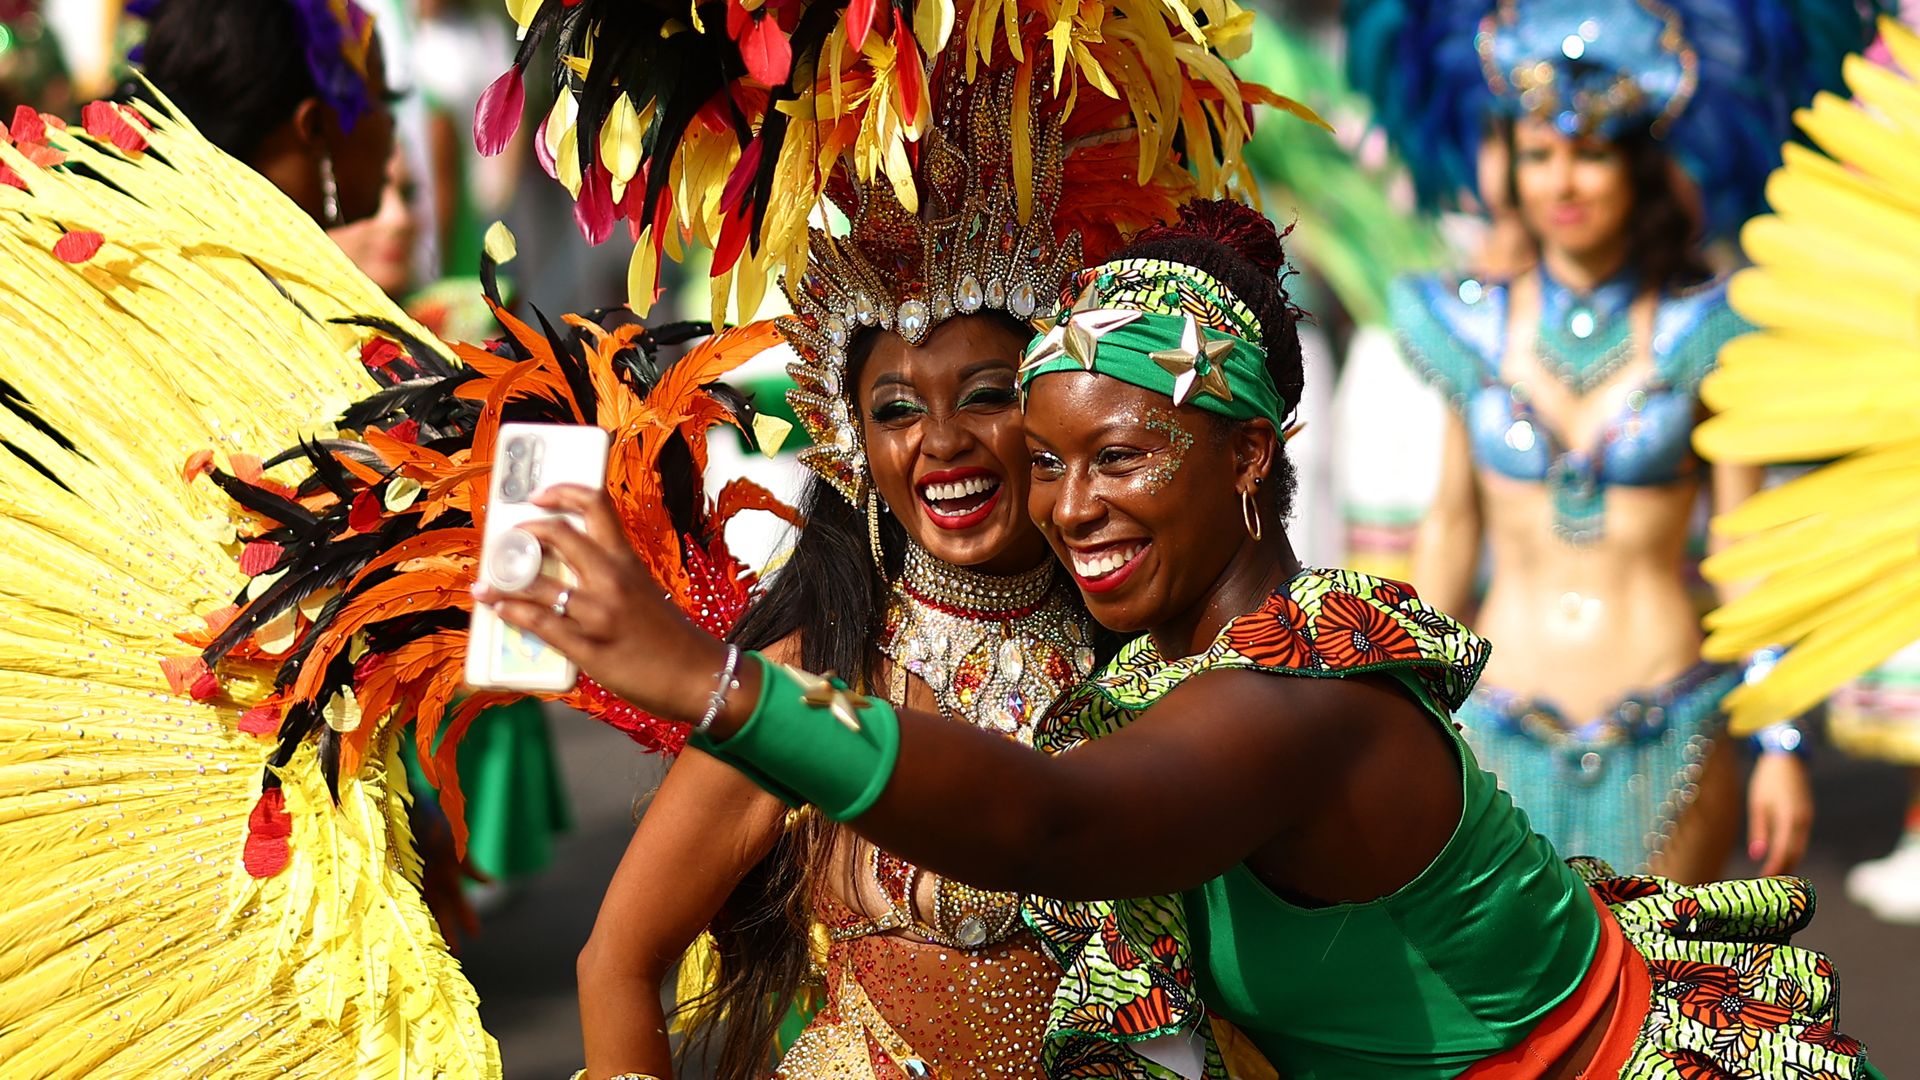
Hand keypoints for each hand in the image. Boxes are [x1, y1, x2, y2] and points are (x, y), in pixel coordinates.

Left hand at [471, 484, 727, 721]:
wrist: (697, 675)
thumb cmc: (669, 637)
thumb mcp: (643, 592)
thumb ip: (609, 578)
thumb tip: (561, 575)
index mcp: (627, 561)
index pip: (597, 505)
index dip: (562, 492)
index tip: (538, 495)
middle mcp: (613, 579)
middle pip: (560, 535)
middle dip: (525, 533)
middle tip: (508, 541)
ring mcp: (600, 614)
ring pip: (539, 585)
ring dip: (503, 582)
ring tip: (485, 584)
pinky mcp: (591, 648)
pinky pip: (542, 625)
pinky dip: (514, 614)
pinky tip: (499, 609)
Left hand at [1747, 751, 1812, 875]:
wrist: (1787, 760)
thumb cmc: (1767, 781)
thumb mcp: (1758, 805)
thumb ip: (1759, 831)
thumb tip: (1757, 856)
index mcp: (1789, 818)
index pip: (1783, 851)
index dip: (1774, 868)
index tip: (1763, 881)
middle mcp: (1802, 821)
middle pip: (1795, 854)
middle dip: (1783, 870)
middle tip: (1769, 886)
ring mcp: (1807, 819)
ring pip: (1800, 848)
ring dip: (1788, 863)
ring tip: (1773, 877)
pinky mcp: (1807, 817)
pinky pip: (1801, 840)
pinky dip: (1792, 852)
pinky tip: (1782, 859)